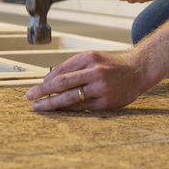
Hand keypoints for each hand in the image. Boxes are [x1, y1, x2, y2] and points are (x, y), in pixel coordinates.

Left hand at [26, 50, 149, 111]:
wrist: (138, 71)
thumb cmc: (111, 65)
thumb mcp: (93, 58)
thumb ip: (73, 67)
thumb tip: (50, 80)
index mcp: (89, 59)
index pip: (61, 71)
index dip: (46, 82)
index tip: (35, 89)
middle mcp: (95, 72)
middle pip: (62, 84)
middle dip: (43, 92)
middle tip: (29, 97)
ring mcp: (101, 88)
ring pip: (71, 99)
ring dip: (52, 104)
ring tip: (40, 107)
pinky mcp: (106, 102)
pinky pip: (82, 108)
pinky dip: (68, 110)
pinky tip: (59, 111)